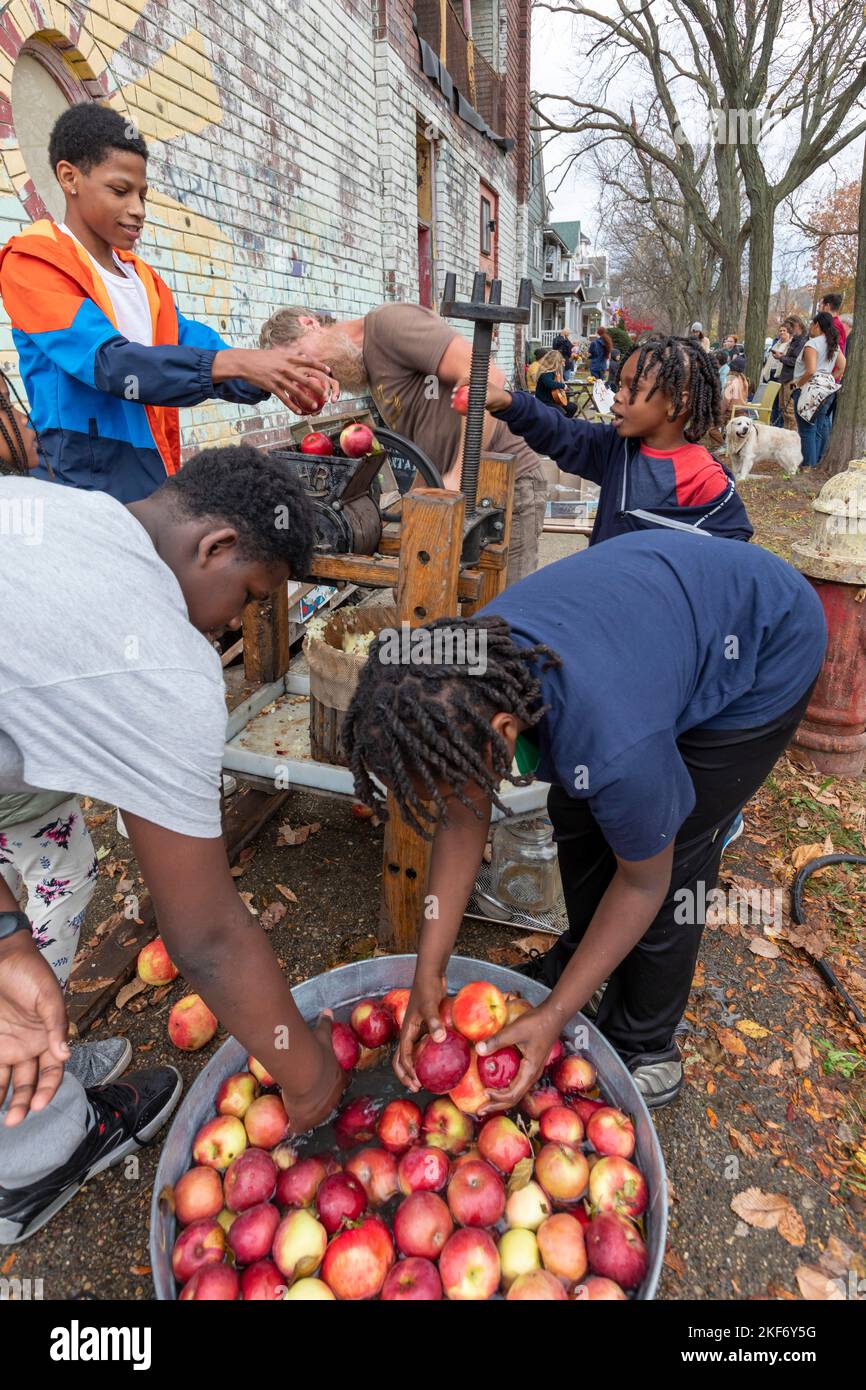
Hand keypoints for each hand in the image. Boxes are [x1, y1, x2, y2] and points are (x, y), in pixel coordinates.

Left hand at [0, 934, 69, 1126]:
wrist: (2, 957)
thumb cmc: (30, 972)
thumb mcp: (48, 996)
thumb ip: (55, 1025)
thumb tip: (65, 1054)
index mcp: (49, 1038)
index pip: (53, 1072)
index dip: (47, 1089)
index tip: (38, 1104)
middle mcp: (29, 1047)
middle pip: (28, 1083)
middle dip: (23, 1103)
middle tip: (14, 1119)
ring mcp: (8, 1046)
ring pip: (7, 1081)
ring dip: (3, 1099)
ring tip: (0, 1117)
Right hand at [215, 347, 339, 412]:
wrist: (245, 362)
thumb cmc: (261, 358)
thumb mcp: (277, 353)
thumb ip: (290, 355)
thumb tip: (301, 355)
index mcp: (288, 358)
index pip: (308, 362)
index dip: (320, 366)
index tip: (329, 371)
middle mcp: (285, 368)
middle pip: (306, 379)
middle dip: (317, 387)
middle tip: (326, 394)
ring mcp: (279, 378)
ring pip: (296, 391)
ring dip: (307, 400)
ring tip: (315, 407)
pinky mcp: (271, 387)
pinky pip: (284, 398)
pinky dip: (292, 406)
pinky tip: (299, 412)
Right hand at [281, 1013, 346, 1132]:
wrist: (305, 1070)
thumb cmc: (316, 1052)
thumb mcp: (323, 1036)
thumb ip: (325, 1024)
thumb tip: (327, 1011)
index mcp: (338, 1079)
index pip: (337, 1083)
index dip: (328, 1082)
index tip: (319, 1080)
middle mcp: (331, 1098)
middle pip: (326, 1102)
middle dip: (318, 1101)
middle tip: (307, 1098)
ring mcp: (318, 1112)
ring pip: (313, 1116)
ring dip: (306, 1114)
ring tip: (297, 1114)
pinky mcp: (303, 1120)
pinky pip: (298, 1127)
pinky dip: (294, 1127)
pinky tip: (289, 1128)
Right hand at [393, 972, 446, 1090]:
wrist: (431, 973)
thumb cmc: (427, 987)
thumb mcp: (430, 1005)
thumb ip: (434, 1021)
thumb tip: (440, 1039)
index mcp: (406, 1030)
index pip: (403, 1057)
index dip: (408, 1072)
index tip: (418, 1083)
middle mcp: (410, 1033)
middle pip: (401, 1059)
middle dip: (406, 1075)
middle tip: (417, 1088)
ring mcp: (418, 1030)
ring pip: (411, 1054)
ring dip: (414, 1068)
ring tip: (425, 1080)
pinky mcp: (427, 1026)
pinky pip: (424, 1045)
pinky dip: (427, 1056)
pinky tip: (439, 1060)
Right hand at [449, 381, 511, 414]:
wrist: (502, 404)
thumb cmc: (497, 397)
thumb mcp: (489, 397)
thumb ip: (482, 399)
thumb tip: (473, 402)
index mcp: (477, 381)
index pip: (465, 380)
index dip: (459, 384)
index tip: (455, 390)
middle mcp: (474, 386)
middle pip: (461, 388)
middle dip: (455, 393)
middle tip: (452, 398)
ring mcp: (473, 393)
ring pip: (462, 395)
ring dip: (457, 400)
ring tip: (453, 406)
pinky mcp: (474, 400)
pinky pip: (466, 402)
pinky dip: (461, 406)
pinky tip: (457, 410)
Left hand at [474, 1005, 558, 1117]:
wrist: (553, 1015)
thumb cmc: (537, 1023)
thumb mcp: (515, 1031)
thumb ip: (497, 1040)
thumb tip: (478, 1049)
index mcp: (530, 1071)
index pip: (513, 1094)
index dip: (497, 1098)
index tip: (483, 1094)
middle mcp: (532, 1075)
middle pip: (514, 1098)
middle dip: (497, 1105)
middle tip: (480, 1110)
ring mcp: (532, 1071)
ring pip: (517, 1091)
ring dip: (501, 1098)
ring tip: (487, 1101)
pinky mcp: (530, 1065)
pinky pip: (518, 1083)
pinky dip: (506, 1088)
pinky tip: (497, 1084)